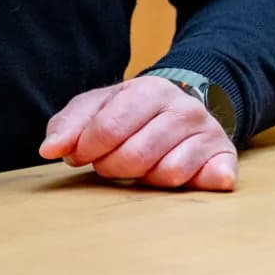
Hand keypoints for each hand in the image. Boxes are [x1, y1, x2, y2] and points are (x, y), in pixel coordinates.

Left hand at [40, 76, 237, 190]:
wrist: (183, 106)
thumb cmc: (132, 111)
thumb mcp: (97, 107)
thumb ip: (69, 125)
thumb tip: (48, 149)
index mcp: (148, 90)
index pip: (108, 128)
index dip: (87, 149)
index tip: (79, 156)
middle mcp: (182, 108)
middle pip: (135, 155)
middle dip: (113, 167)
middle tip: (110, 164)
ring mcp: (207, 131)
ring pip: (166, 173)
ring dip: (145, 178)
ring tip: (142, 164)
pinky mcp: (226, 156)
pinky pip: (201, 182)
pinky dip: (186, 184)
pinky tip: (176, 172)